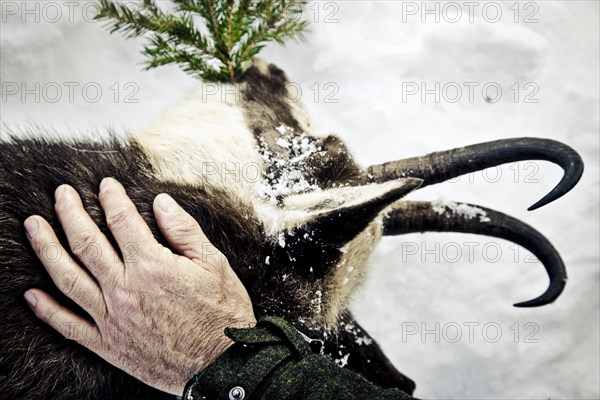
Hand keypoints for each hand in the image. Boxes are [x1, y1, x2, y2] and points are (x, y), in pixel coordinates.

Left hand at [22, 177, 255, 394]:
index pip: (122, 221)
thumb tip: (161, 203)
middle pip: (86, 243)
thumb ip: (184, 230)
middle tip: (61, 194)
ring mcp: (112, 318)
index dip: (112, 198)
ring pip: (68, 278)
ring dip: (46, 249)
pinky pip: (68, 325)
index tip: (106, 185)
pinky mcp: (107, 344)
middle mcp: (125, 290)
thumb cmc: (221, 313)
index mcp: (152, 266)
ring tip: (34, 227)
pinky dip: (46, 310)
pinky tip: (31, 294)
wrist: (221, 364)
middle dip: (70, 213)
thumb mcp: (213, 264)